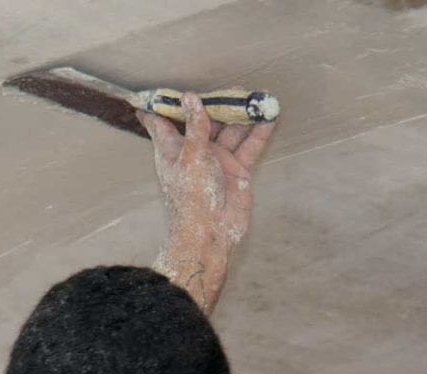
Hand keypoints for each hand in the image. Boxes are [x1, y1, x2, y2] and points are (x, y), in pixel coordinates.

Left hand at [138, 92, 275, 314]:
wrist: (212, 232)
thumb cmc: (191, 198)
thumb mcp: (190, 158)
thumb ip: (195, 128)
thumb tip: (191, 99)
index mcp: (173, 149)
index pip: (161, 123)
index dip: (160, 106)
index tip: (157, 89)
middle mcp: (195, 151)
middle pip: (204, 120)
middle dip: (216, 103)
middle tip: (230, 86)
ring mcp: (217, 160)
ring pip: (231, 131)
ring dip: (242, 115)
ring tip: (256, 95)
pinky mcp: (238, 170)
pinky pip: (249, 146)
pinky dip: (259, 132)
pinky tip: (269, 116)